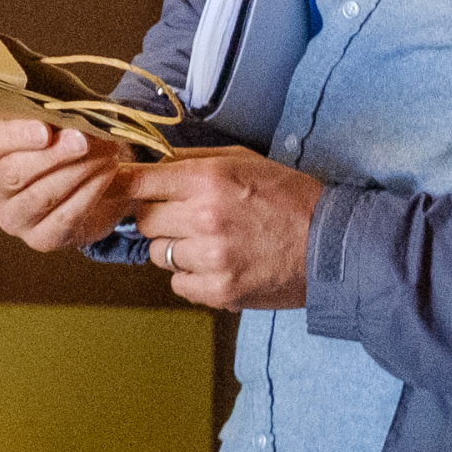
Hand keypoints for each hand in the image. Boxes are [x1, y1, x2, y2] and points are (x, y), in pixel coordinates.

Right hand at [0, 117, 145, 252]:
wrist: (86, 180)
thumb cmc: (61, 139)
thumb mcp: (53, 117)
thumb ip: (54, 109)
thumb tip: (71, 107)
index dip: (15, 136)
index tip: (45, 129)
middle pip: (13, 173)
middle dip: (53, 155)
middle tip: (83, 140)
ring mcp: (12, 219)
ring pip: (42, 196)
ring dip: (78, 171)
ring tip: (106, 151)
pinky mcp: (40, 239)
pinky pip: (65, 217)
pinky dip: (89, 192)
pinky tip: (106, 173)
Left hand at [112, 147, 322, 312]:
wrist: (331, 246)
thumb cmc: (288, 197)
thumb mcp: (243, 161)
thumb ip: (193, 160)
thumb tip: (149, 163)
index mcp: (207, 179)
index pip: (137, 182)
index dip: (125, 186)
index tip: (121, 190)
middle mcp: (203, 218)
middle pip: (144, 220)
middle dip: (160, 218)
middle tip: (188, 218)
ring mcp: (210, 258)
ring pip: (158, 253)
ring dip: (176, 249)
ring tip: (212, 243)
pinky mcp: (219, 291)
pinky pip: (178, 283)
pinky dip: (192, 277)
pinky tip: (219, 265)